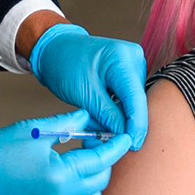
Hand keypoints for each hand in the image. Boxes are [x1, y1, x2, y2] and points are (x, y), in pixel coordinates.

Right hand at [0, 109, 131, 194]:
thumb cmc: (0, 150)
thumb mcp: (36, 130)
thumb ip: (68, 123)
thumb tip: (90, 116)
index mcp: (61, 175)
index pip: (101, 160)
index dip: (116, 146)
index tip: (125, 136)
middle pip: (100, 180)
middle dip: (104, 160)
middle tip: (93, 142)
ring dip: (92, 179)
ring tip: (79, 160)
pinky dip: (77, 193)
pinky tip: (65, 177)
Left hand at [30, 24, 148, 148]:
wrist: (57, 49)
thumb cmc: (65, 65)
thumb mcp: (84, 94)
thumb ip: (107, 115)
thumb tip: (124, 135)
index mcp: (122, 58)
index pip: (135, 98)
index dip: (136, 125)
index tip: (134, 145)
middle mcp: (134, 59)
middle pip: (136, 101)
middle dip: (123, 123)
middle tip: (103, 139)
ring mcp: (134, 64)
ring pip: (132, 102)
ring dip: (117, 118)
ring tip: (95, 125)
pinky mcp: (130, 72)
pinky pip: (128, 97)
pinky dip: (115, 110)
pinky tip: (100, 115)